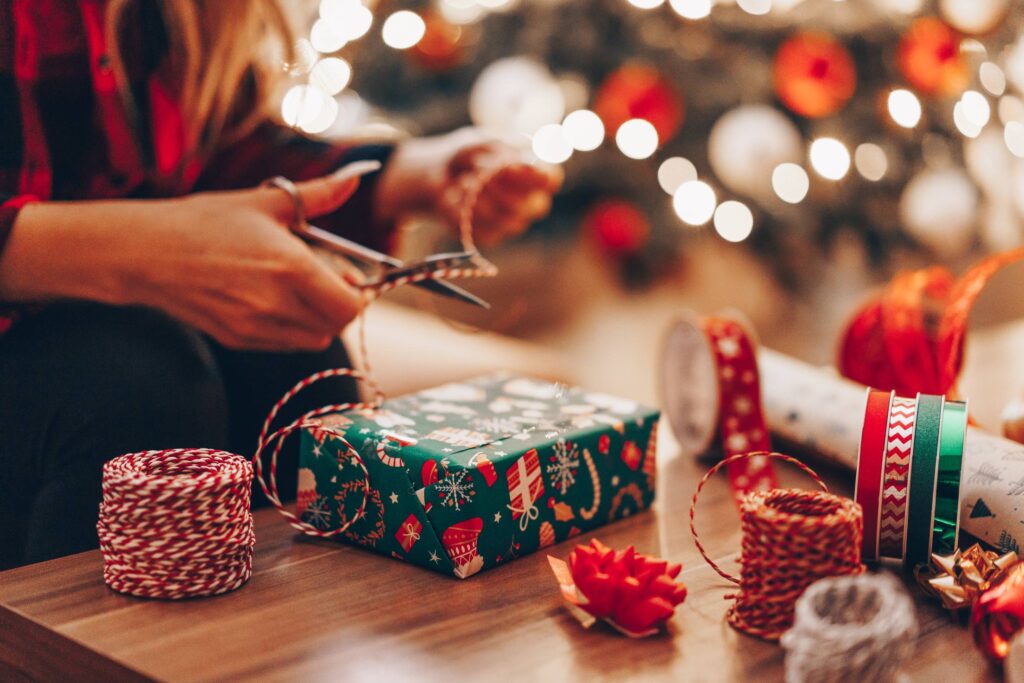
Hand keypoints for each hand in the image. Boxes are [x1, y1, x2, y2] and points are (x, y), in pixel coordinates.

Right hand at [1, 172, 366, 350]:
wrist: (144, 253)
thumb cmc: (205, 221)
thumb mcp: (265, 202)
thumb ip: (319, 195)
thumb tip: (356, 176)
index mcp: (290, 268)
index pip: (349, 306)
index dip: (358, 295)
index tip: (350, 276)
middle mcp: (277, 304)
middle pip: (335, 326)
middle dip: (341, 306)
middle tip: (330, 281)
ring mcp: (256, 327)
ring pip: (312, 339)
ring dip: (318, 318)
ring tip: (299, 288)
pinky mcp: (238, 339)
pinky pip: (284, 343)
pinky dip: (292, 328)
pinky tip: (274, 299)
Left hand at [375, 128, 562, 246]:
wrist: (436, 173)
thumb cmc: (465, 154)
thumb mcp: (478, 141)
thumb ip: (497, 149)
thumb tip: (513, 163)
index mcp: (536, 173)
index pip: (552, 180)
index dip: (537, 176)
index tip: (511, 166)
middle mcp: (531, 201)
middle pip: (535, 207)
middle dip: (503, 187)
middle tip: (478, 170)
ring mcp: (512, 222)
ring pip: (509, 220)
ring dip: (481, 198)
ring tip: (463, 180)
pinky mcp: (491, 235)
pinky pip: (485, 231)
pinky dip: (465, 211)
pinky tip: (456, 197)